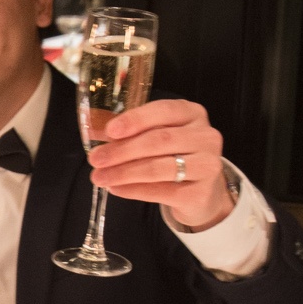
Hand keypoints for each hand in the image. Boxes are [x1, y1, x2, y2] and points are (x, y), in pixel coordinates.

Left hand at [90, 98, 233, 230]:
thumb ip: (129, 132)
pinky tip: (116, 189)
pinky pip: (163, 191)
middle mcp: (205, 136)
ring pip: (160, 167)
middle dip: (123, 150)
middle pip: (159, 140)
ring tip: (100, 177)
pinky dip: (135, 190)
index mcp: (192, 114)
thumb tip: (94, 132)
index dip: (135, 120)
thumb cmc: (173, 156)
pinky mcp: (201, 193)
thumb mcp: (155, 137)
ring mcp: (208, 165)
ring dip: (124, 173)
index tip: (110, 131)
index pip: (163, 111)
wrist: (200, 191)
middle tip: (96, 159)